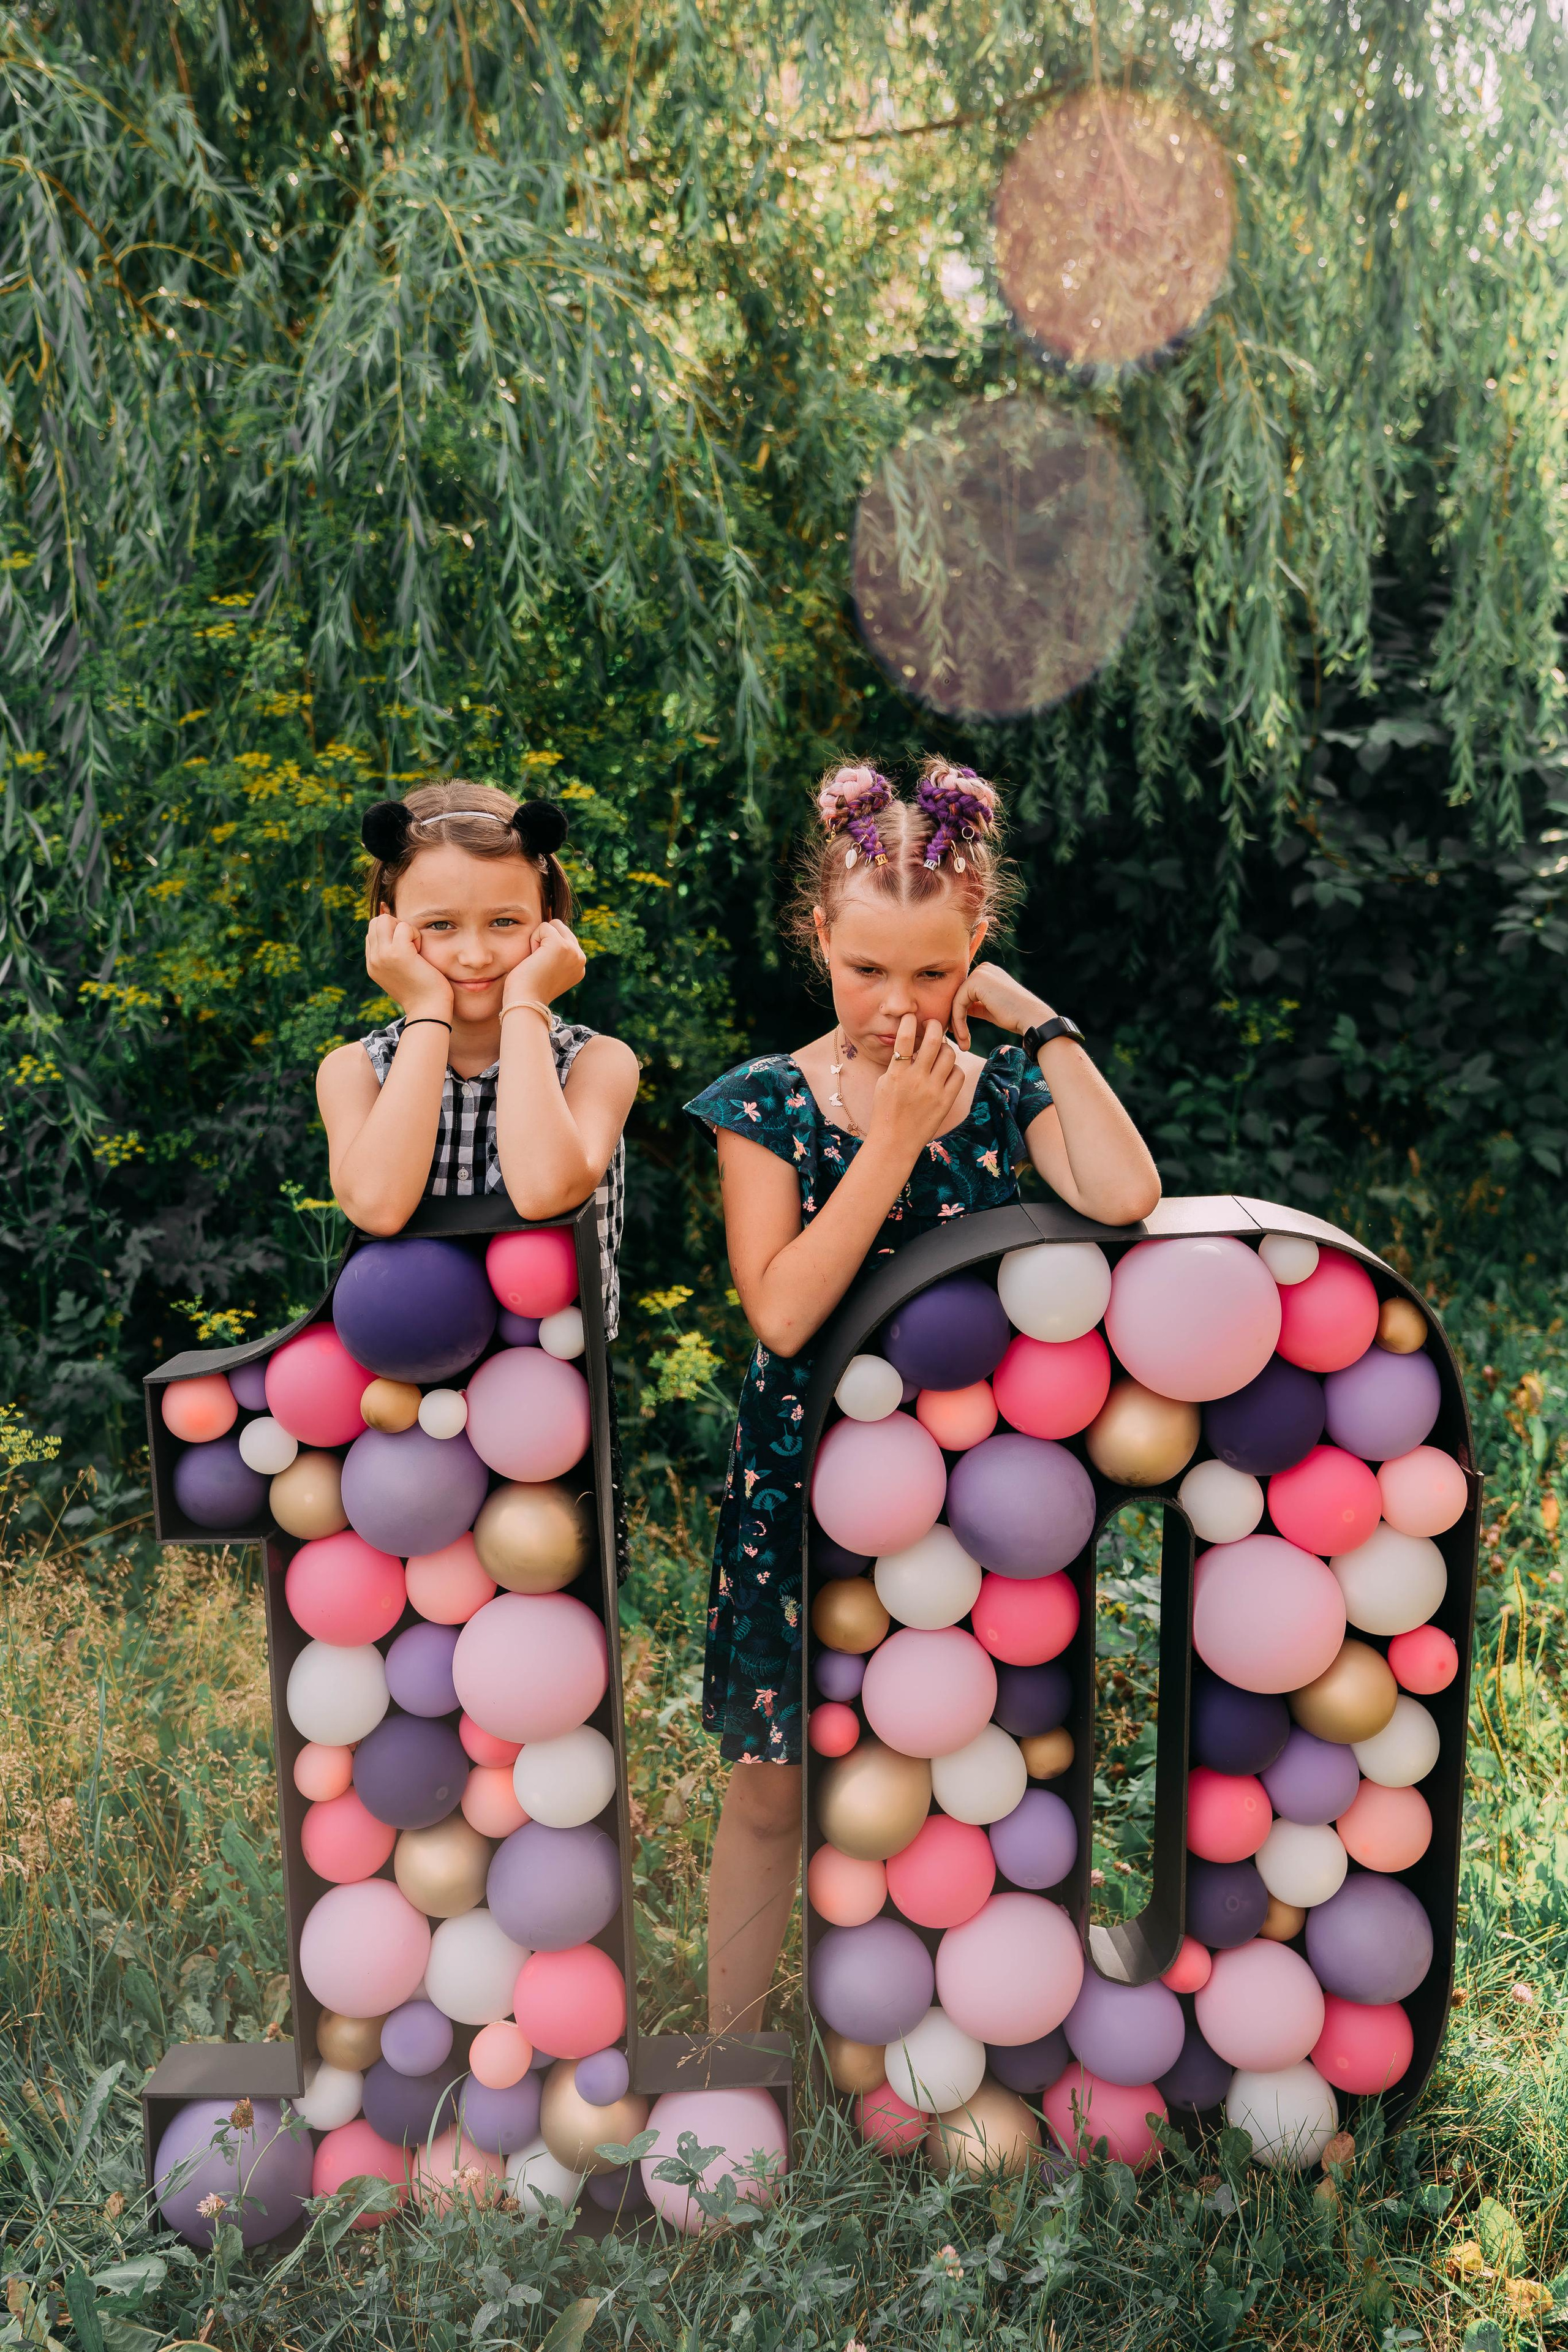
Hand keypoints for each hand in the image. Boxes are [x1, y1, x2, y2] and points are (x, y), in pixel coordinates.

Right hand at [365, 914, 453, 1022]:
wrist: (428, 1010)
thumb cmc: (422, 991)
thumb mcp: (400, 973)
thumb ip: (393, 955)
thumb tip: (397, 931)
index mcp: (372, 964)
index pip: (373, 933)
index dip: (392, 934)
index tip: (406, 950)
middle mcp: (373, 959)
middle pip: (376, 922)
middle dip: (395, 926)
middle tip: (411, 946)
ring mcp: (383, 955)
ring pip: (385, 920)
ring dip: (404, 929)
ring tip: (414, 949)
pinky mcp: (398, 953)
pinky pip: (404, 926)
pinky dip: (415, 934)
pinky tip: (420, 952)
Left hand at [503, 919, 586, 1010]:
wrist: (525, 1001)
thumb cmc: (528, 987)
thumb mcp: (547, 968)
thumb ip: (554, 952)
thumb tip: (550, 922)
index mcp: (579, 965)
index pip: (564, 937)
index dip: (547, 947)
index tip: (542, 968)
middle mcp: (580, 958)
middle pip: (560, 928)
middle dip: (544, 940)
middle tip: (538, 963)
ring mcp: (573, 951)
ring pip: (553, 925)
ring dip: (539, 939)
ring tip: (537, 961)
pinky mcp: (561, 946)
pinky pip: (543, 927)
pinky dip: (533, 940)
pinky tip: (534, 958)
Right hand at [869, 1016, 965, 1159]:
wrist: (895, 1142)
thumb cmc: (886, 1111)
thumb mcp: (884, 1084)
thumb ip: (897, 1064)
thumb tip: (910, 1045)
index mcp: (896, 1074)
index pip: (904, 1038)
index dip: (909, 1021)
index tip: (911, 1017)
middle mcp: (916, 1080)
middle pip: (933, 1040)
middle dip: (934, 1026)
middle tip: (933, 1024)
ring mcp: (933, 1090)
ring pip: (949, 1055)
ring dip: (945, 1048)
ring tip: (939, 1051)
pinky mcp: (946, 1101)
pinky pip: (958, 1075)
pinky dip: (953, 1070)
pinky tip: (945, 1072)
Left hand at [949, 962, 1049, 1050]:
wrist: (1030, 1017)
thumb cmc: (1015, 1016)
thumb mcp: (991, 1009)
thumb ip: (976, 1005)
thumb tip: (960, 1010)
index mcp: (988, 973)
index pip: (965, 994)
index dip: (959, 1014)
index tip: (960, 1034)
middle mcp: (983, 969)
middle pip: (958, 996)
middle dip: (956, 1020)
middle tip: (961, 1041)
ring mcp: (980, 973)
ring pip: (956, 1001)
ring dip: (957, 1024)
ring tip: (963, 1043)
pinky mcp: (976, 981)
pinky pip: (958, 1004)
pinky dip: (959, 1022)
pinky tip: (964, 1036)